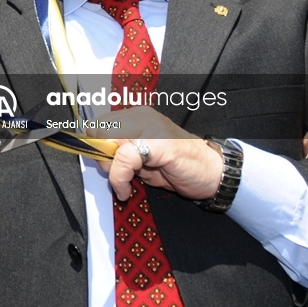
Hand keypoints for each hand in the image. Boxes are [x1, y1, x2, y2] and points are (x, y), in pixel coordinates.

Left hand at [98, 108, 222, 201]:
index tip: (103, 165)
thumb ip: (120, 153)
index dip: (95, 146)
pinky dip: (119, 178)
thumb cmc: (178, 166)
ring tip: (123, 184)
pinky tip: (126, 190)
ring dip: (110, 169)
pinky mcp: (157, 143)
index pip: (99, 124)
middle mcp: (140, 117)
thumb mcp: (142, 158)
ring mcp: (150, 127)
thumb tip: (96, 155)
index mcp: (136, 117)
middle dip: (101, 157)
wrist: (212, 172)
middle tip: (114, 175)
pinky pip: (124, 158)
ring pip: (109, 142)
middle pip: (99, 130)